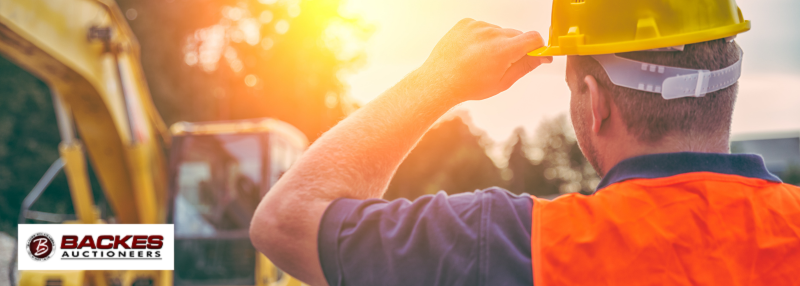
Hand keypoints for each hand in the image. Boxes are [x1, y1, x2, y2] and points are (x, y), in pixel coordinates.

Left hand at [416, 18, 550, 102]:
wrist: (439, 81)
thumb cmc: (469, 86)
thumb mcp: (502, 82)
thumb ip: (525, 67)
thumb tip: (542, 57)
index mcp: (504, 50)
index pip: (533, 38)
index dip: (537, 46)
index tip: (536, 54)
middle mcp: (492, 33)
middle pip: (516, 35)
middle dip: (515, 47)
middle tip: (501, 64)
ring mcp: (477, 26)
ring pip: (498, 31)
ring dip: (496, 42)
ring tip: (480, 60)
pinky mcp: (466, 23)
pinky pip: (482, 27)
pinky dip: (481, 37)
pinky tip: (471, 52)